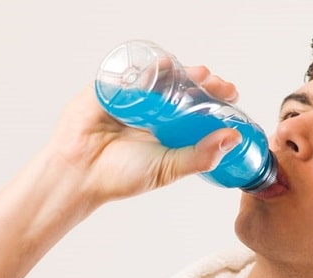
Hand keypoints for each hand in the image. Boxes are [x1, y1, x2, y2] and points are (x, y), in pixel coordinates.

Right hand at [39, 66, 242, 205]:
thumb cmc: (119, 177)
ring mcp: (130, 100)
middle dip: (202, 85)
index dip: (213, 102)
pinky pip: (132, 74)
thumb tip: (232, 139)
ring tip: (201, 74)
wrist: (79, 173)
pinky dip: (150, 68)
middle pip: (181, 91)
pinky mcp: (110, 89)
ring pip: (160, 80)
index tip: (231, 96)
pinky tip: (167, 65)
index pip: (194, 111)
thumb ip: (200, 155)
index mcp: (164, 133)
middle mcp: (150, 114)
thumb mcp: (169, 168)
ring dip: (182, 73)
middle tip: (219, 84)